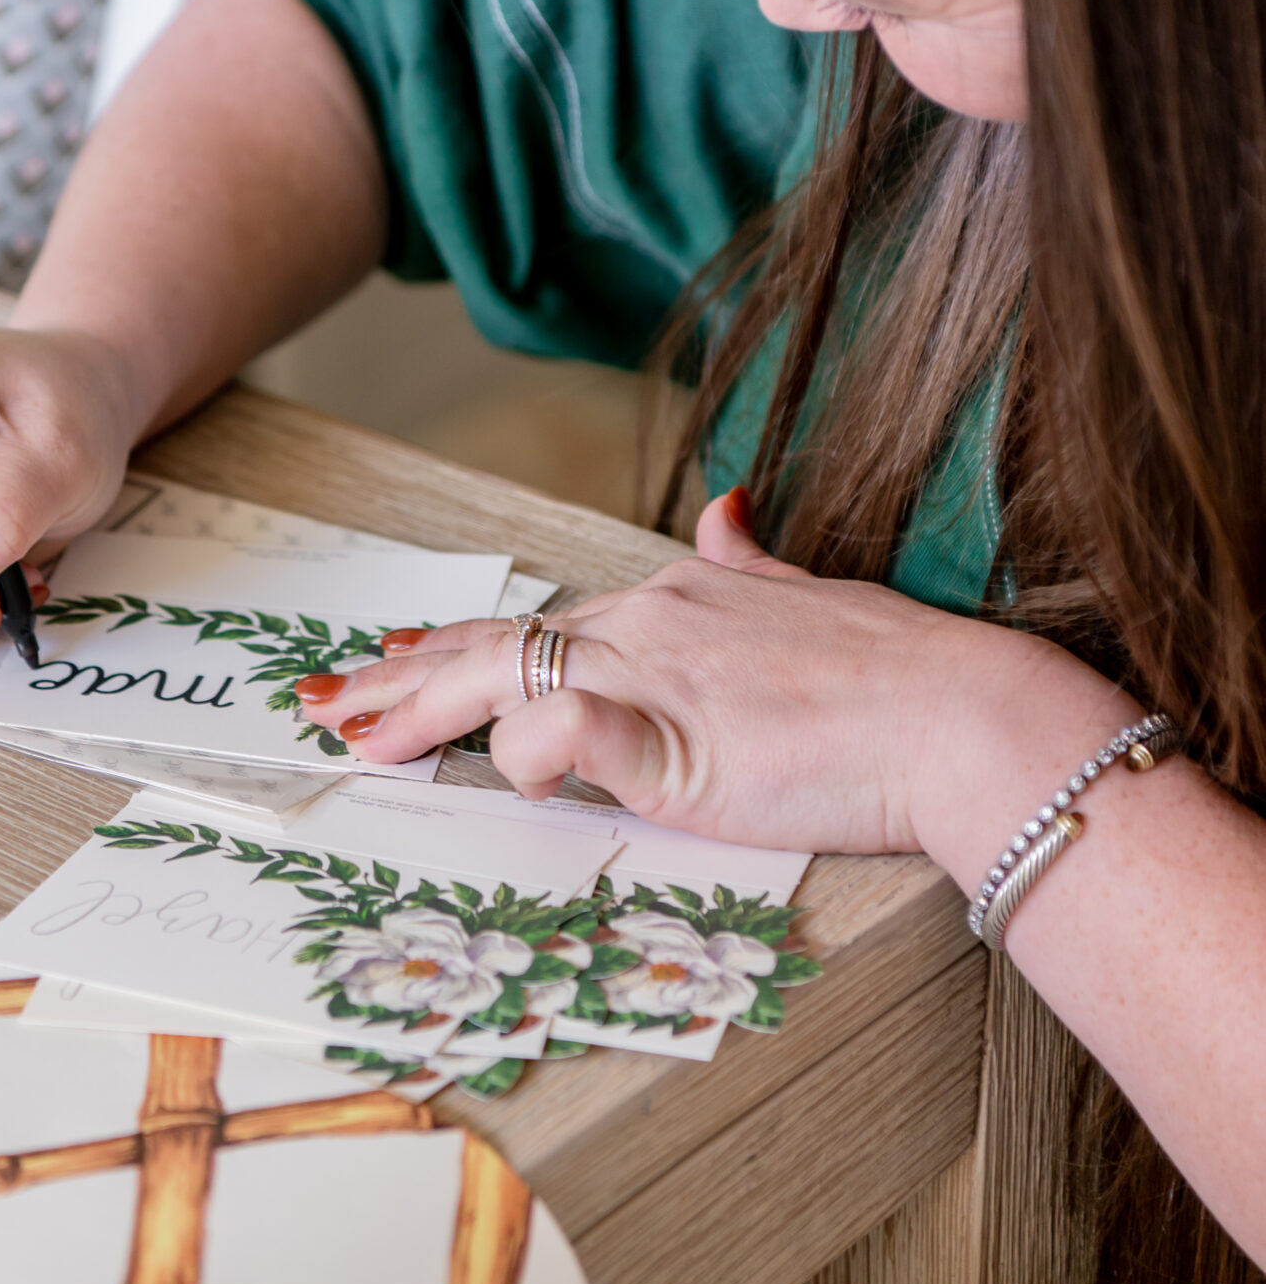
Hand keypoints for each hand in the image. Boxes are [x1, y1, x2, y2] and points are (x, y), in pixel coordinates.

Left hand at [299, 488, 1087, 857]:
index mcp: (675, 599)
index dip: (453, 649)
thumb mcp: (811, 596)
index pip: (538, 624)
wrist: (962, 713)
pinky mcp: (676, 741)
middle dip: (399, 680)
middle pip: (495, 646)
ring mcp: (657, 676)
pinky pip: (575, 731)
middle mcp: (650, 623)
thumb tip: (724, 512)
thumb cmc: (898, 673)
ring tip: (357, 740)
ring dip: (421, 712)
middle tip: (321, 704)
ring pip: (507, 677)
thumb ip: (753, 561)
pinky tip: (511, 771)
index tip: (389, 667)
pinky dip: (533, 750)